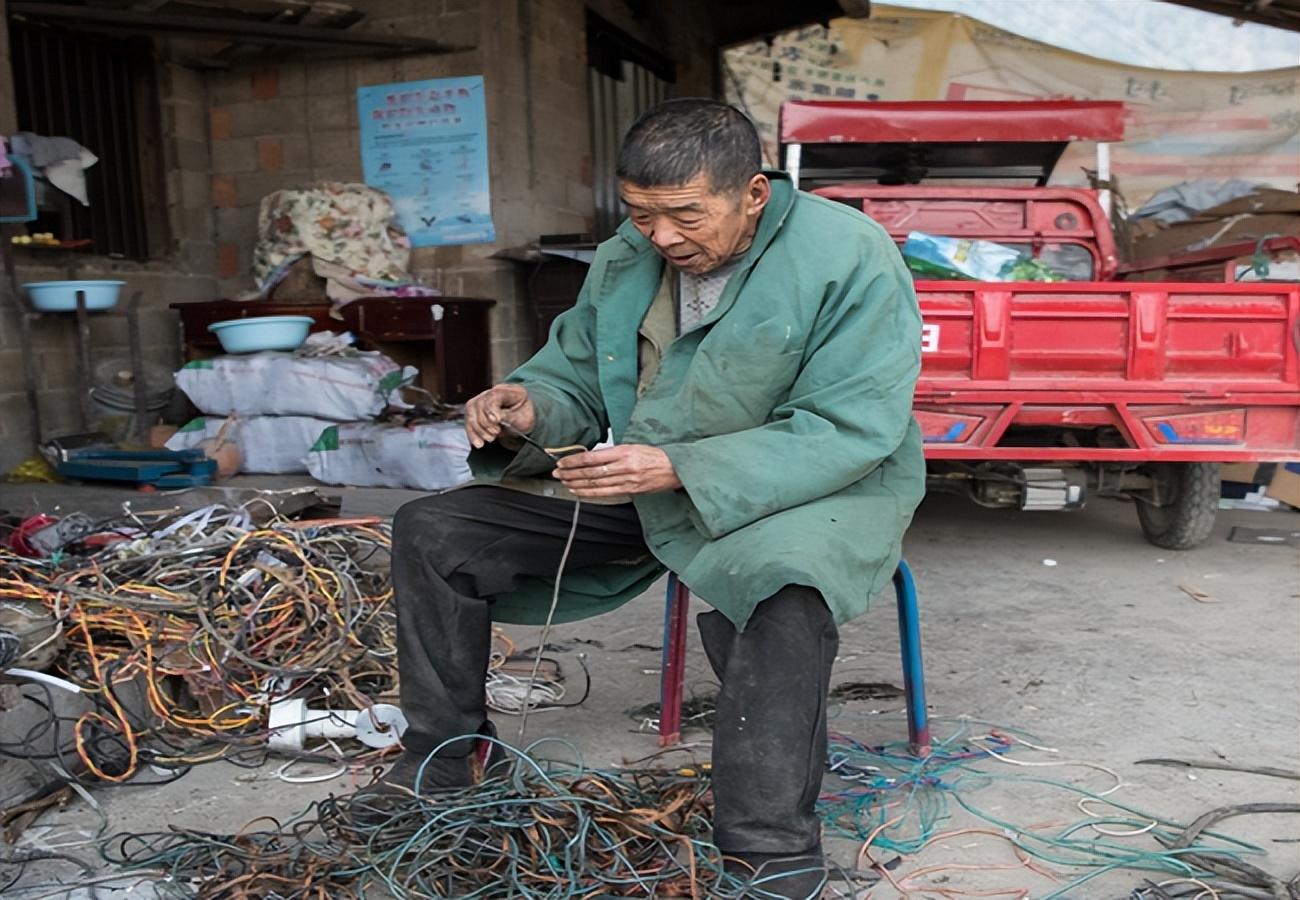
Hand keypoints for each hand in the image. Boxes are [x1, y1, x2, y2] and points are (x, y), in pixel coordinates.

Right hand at [464, 384, 535, 448]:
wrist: (523, 425)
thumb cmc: (526, 420)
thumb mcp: (523, 420)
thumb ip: (509, 417)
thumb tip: (493, 418)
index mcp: (510, 391)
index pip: (494, 396)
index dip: (491, 410)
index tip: (496, 422)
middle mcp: (494, 392)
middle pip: (479, 404)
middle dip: (485, 423)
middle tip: (496, 434)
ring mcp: (483, 400)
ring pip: (471, 413)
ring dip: (478, 430)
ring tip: (490, 439)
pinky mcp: (476, 411)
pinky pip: (468, 421)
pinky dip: (472, 433)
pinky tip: (478, 444)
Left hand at [554, 445, 681, 497]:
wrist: (676, 469)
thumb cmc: (655, 456)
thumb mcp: (633, 447)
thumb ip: (613, 452)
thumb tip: (591, 457)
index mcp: (624, 451)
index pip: (592, 457)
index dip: (574, 461)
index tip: (562, 462)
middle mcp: (624, 466)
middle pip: (591, 471)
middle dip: (571, 473)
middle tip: (557, 473)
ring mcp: (627, 480)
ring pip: (596, 483)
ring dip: (577, 483)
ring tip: (564, 482)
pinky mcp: (631, 490)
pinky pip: (606, 493)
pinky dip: (590, 493)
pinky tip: (579, 491)